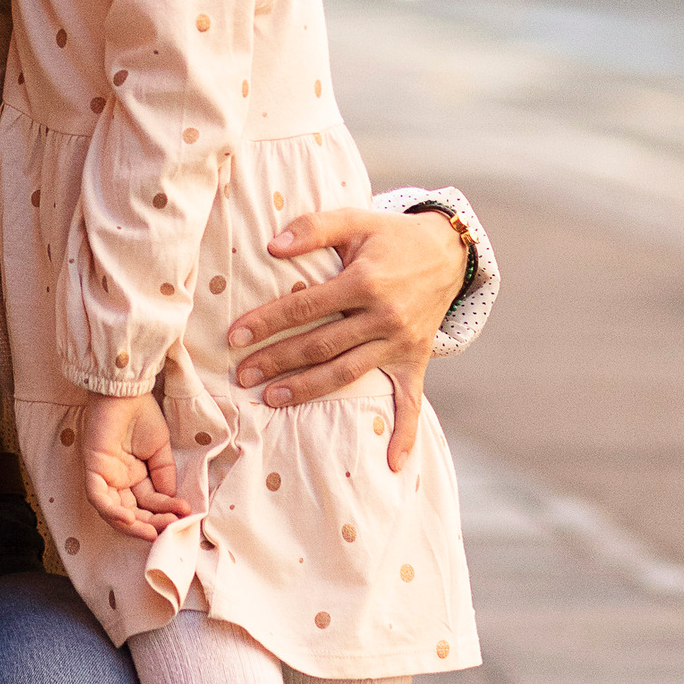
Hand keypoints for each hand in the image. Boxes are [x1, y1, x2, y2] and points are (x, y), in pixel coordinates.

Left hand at [78, 391, 181, 541]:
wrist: (128, 392)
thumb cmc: (142, 415)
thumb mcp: (161, 450)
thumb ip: (164, 475)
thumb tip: (172, 501)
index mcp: (134, 475)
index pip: (149, 502)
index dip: (166, 511)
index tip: (185, 514)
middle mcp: (118, 479)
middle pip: (132, 512)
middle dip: (152, 523)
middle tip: (170, 527)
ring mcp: (104, 475)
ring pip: (113, 511)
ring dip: (133, 525)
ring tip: (152, 531)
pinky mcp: (93, 468)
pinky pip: (97, 496)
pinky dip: (111, 511)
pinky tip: (129, 519)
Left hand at [225, 202, 464, 470]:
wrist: (448, 252)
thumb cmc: (390, 236)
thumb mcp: (355, 220)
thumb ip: (313, 228)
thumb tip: (271, 246)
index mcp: (365, 282)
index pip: (305, 307)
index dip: (268, 322)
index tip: (235, 336)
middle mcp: (384, 317)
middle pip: (321, 346)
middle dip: (278, 361)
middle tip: (243, 375)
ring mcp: (400, 343)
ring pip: (349, 373)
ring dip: (310, 390)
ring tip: (273, 400)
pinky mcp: (415, 360)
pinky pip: (411, 402)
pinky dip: (405, 434)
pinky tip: (393, 463)